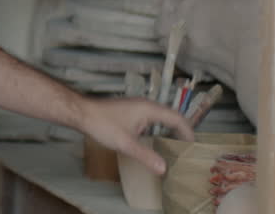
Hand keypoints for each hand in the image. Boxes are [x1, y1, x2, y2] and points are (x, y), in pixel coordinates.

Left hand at [78, 96, 194, 175]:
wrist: (81, 113)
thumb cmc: (102, 124)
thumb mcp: (125, 143)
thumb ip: (145, 156)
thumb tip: (164, 169)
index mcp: (149, 109)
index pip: (177, 119)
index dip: (188, 133)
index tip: (193, 147)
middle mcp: (146, 105)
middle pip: (171, 117)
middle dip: (181, 132)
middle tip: (186, 149)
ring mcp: (137, 107)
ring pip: (160, 117)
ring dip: (168, 130)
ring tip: (173, 147)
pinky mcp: (130, 111)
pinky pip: (150, 119)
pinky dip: (157, 129)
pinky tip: (153, 141)